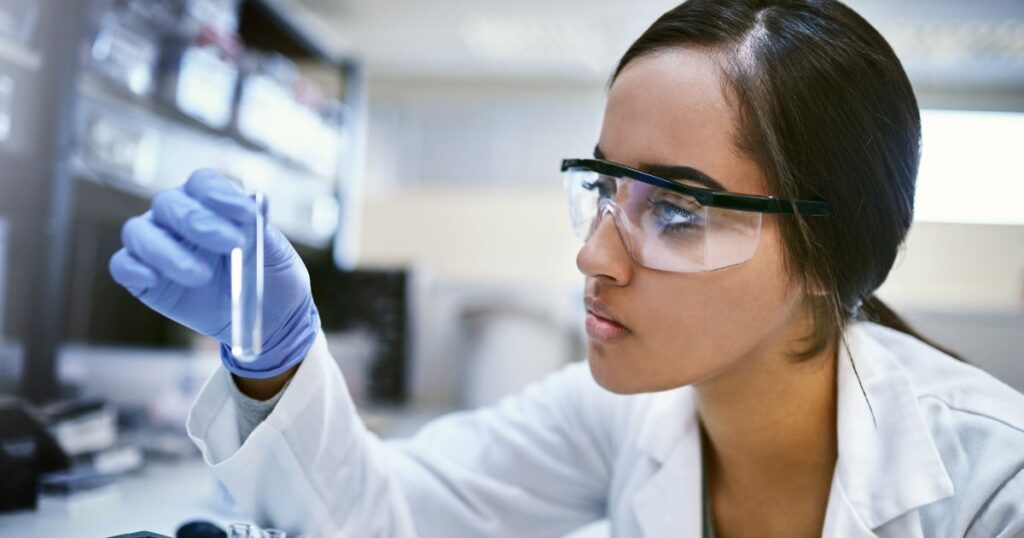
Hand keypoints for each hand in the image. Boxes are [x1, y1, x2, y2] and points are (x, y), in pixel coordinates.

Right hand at [109, 169, 320, 377]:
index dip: (219, 194)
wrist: (269, 318)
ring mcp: (158, 245)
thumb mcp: (276, 253)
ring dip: (167, 251)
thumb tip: (252, 206)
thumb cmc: (272, 276)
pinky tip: (154, 280)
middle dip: (197, 222)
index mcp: (211, 203)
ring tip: (202, 276)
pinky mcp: (144, 278)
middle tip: (230, 245)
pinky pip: (123, 265)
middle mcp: (178, 217)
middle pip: (169, 203)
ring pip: (139, 232)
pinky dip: (134, 269)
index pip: (203, 183)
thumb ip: (261, 231)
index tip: (247, 215)